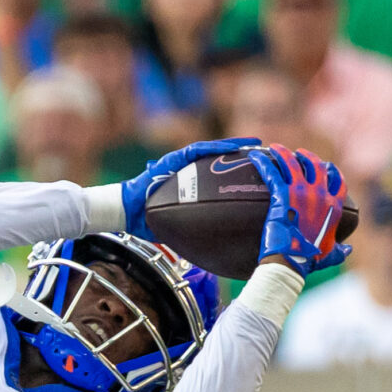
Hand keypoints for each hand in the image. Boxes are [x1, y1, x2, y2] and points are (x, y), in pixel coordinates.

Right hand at [119, 136, 259, 241]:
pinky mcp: (174, 159)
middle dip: (243, 155)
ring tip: (257, 145)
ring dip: (236, 146)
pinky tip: (237, 146)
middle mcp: (187, 170)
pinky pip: (200, 150)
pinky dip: (219, 147)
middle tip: (266, 155)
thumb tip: (205, 247)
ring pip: (215, 150)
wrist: (124, 211)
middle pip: (220, 159)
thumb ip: (191, 228)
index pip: (218, 174)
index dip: (238, 170)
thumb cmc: (145, 219)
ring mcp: (180, 162)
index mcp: (190, 185)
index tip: (259, 171)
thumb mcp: (176, 224)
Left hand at [249, 144, 350, 276]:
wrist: (292, 260)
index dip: (332, 171)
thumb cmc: (310, 260)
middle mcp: (321, 195)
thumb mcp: (331, 254)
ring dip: (283, 153)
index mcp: (334, 206)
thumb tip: (348, 249)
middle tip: (298, 153)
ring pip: (293, 164)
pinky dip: (262, 162)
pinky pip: (272, 173)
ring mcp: (302, 193)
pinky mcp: (283, 196)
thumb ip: (341, 250)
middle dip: (307, 157)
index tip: (326, 165)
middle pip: (316, 166)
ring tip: (275, 147)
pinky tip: (254, 157)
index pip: (338, 182)